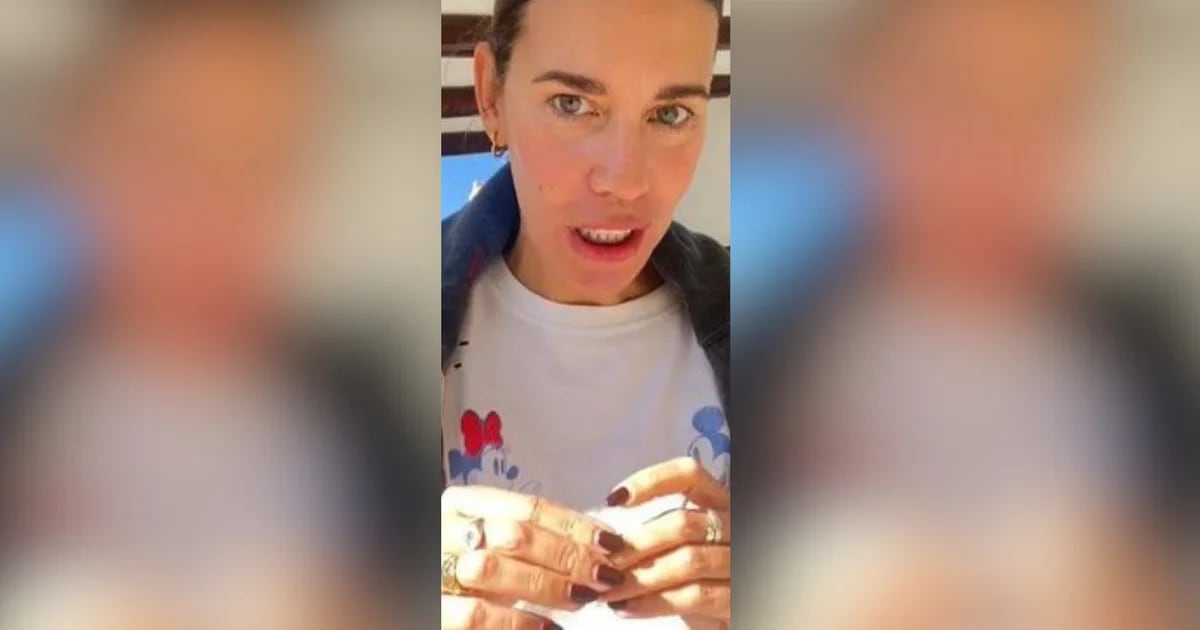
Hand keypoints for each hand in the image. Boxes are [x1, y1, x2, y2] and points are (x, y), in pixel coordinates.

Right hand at [440, 485, 627, 628]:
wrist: (406, 603)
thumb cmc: (460, 572)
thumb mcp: (485, 544)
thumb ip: (525, 541)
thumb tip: (592, 546)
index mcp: (461, 503)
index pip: (526, 507)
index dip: (573, 524)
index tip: (610, 542)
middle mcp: (444, 528)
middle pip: (515, 535)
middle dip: (567, 555)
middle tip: (606, 574)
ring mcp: (433, 568)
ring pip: (496, 570)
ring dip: (547, 585)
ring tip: (583, 598)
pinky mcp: (432, 611)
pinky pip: (478, 615)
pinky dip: (519, 623)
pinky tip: (551, 629)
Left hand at [600, 457, 729, 622]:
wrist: (731, 617)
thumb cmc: (701, 578)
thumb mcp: (685, 546)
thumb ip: (658, 534)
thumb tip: (605, 537)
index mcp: (720, 503)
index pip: (689, 475)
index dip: (651, 481)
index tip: (614, 499)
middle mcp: (734, 526)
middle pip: (683, 524)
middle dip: (636, 544)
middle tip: (603, 561)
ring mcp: (739, 562)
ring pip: (687, 561)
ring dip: (639, 577)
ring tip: (607, 589)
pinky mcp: (736, 599)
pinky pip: (693, 597)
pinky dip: (653, 603)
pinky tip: (626, 608)